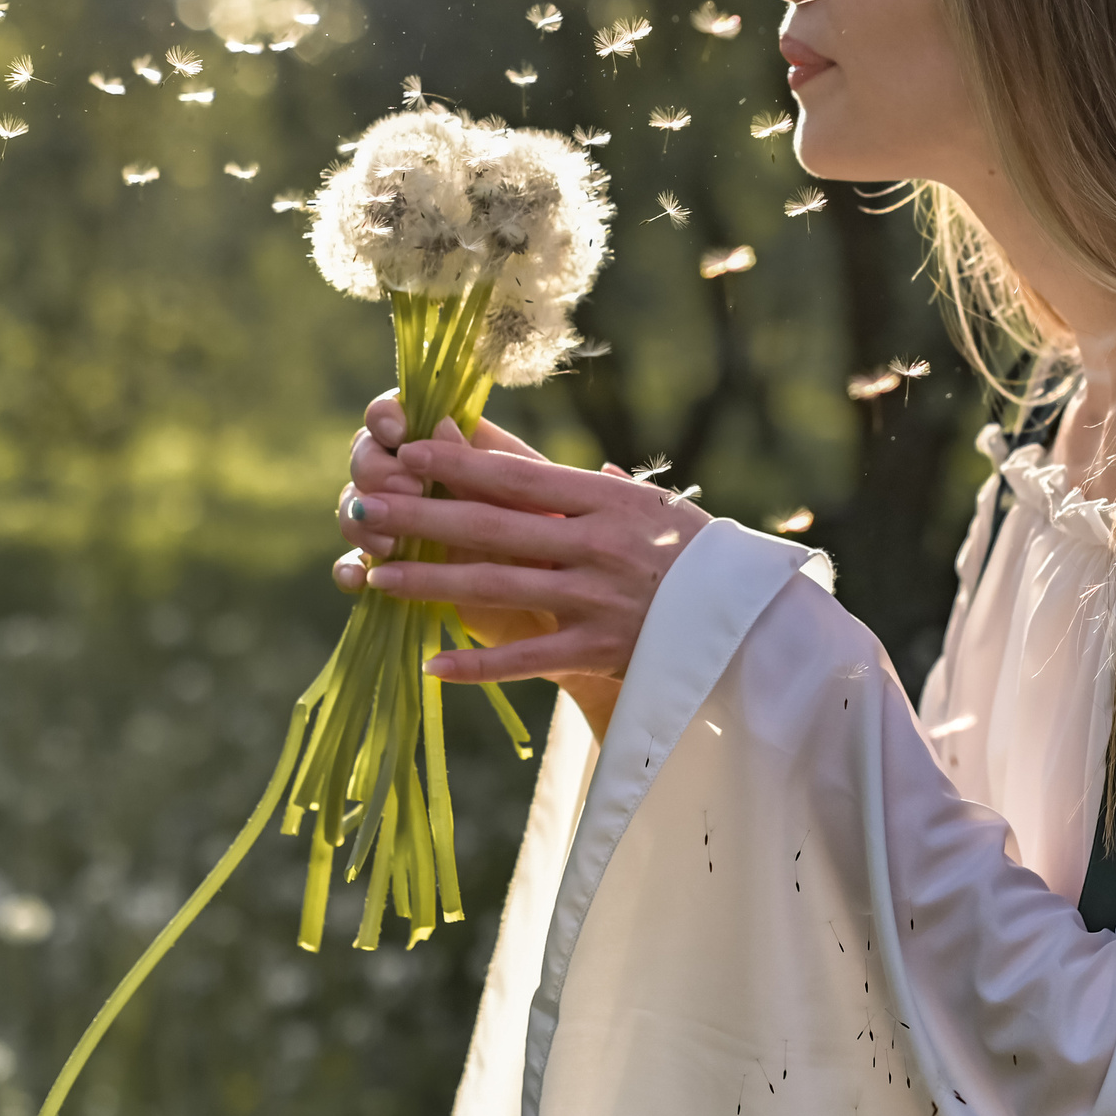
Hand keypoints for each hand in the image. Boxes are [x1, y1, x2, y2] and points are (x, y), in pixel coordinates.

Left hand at [334, 394, 710, 690]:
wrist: (751, 622)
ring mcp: (594, 600)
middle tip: (364, 507)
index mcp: (607, 501)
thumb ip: (589, 486)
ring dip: (428, 580)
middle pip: (492, 527)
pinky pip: (525, 658)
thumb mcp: (648, 505)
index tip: (408, 451)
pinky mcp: (598, 651)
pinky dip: (476, 663)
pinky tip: (430, 661)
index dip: (458, 463)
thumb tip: (528, 454)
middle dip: (423, 516)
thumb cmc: (694, 555)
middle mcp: (596, 546)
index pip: (519, 477)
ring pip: (495, 586)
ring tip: (375, 574)